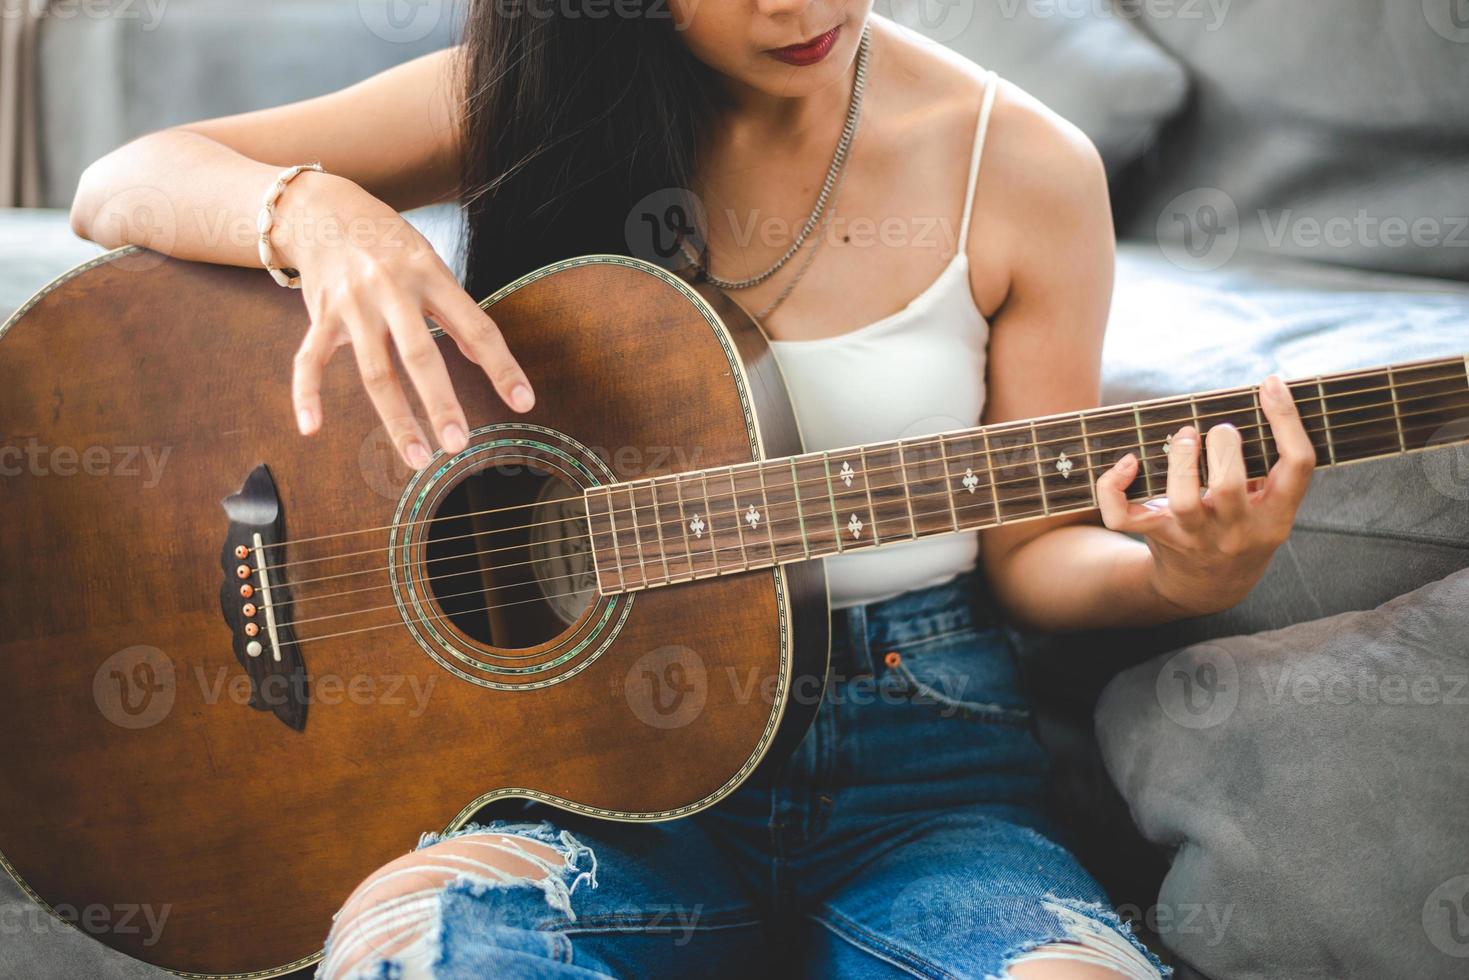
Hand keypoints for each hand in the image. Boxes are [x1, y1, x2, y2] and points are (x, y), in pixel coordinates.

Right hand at [281, 174, 533, 468]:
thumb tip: (483, 355)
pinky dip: (306, 395)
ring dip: (396, 419)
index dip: (500, 366)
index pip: (474, 327)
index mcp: (429, 276)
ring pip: (374, 371)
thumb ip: (455, 311)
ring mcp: (352, 306)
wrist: (324, 211)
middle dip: (440, 403)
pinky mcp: (320, 316)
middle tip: (458, 444)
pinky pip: (309, 361)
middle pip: (419, 355)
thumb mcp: (431, 264)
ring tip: (418, 457)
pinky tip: (311, 428)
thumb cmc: (389, 245)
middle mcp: (390, 291)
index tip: (522, 402)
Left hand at [1095, 375, 1315, 615]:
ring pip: (1182, 501)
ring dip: (1179, 460)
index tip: (1269, 383)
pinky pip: (1122, 516)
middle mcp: (1237, 530)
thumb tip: (1264, 389)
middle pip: (1229, 486)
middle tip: (1218, 431)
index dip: (1287, 420)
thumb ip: (1269, 462)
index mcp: (1277, 515)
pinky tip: (1128, 462)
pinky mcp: (1157, 537)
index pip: (1297, 465)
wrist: (1210, 588)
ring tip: (1185, 436)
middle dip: (1221, 446)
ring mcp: (1195, 537)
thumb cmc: (1242, 525)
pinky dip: (1114, 487)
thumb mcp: (1269, 503)